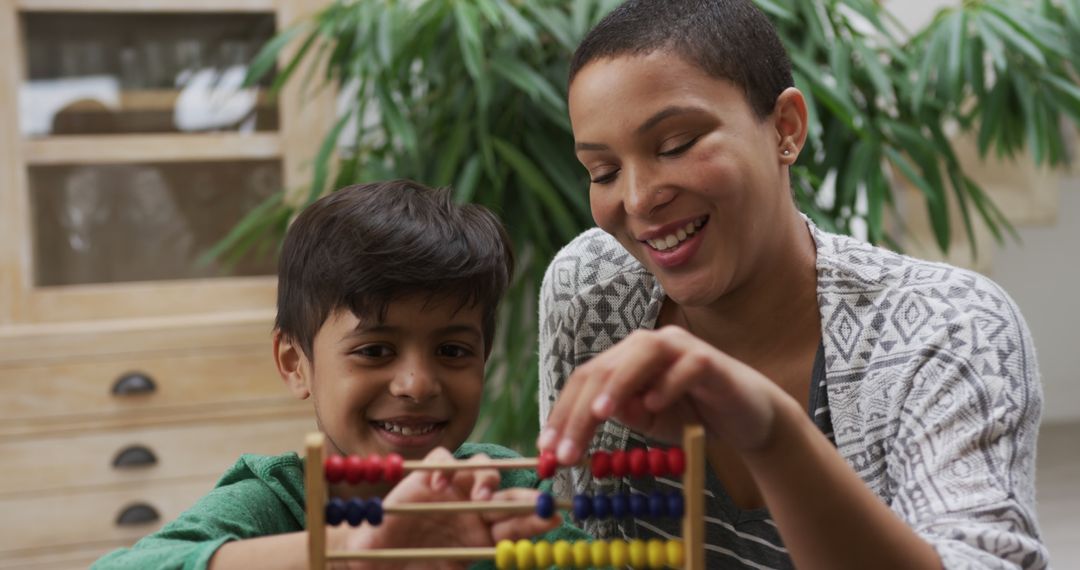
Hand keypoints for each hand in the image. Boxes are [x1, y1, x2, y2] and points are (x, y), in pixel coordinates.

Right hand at [334, 448, 559, 569]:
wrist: (376, 559)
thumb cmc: (415, 566)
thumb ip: (471, 564)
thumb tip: (507, 560)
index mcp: (483, 533)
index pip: (516, 523)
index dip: (536, 520)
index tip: (555, 518)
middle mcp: (472, 506)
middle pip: (506, 492)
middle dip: (523, 496)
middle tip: (532, 502)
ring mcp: (451, 488)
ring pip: (481, 467)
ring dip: (487, 478)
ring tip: (482, 496)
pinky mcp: (426, 476)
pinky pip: (442, 459)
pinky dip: (446, 465)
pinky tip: (440, 483)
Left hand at [538, 326, 786, 463]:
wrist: (746, 416)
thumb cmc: (691, 414)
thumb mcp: (647, 420)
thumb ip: (620, 414)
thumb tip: (586, 418)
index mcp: (626, 359)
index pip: (586, 380)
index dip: (563, 413)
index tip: (547, 450)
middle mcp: (648, 345)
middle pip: (604, 369)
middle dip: (580, 412)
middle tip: (566, 452)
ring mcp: (680, 348)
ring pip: (640, 355)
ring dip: (617, 385)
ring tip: (600, 416)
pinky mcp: (709, 360)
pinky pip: (685, 367)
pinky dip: (667, 385)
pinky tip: (654, 406)